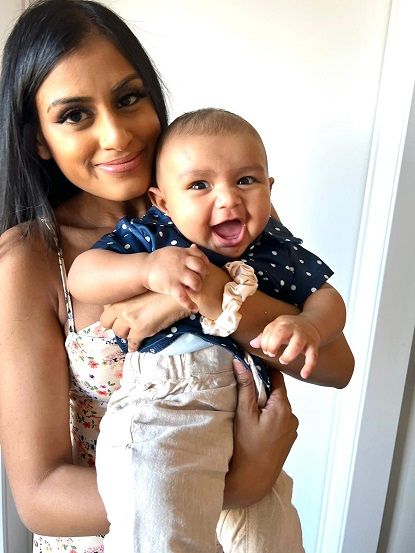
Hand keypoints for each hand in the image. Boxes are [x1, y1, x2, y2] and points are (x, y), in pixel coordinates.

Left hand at [100, 292, 189, 351]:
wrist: (176, 296)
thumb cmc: (161, 291)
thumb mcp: (141, 291)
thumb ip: (130, 299)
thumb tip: (124, 308)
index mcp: (121, 297)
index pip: (105, 310)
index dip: (111, 316)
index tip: (116, 318)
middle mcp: (122, 308)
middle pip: (107, 323)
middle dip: (115, 326)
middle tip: (123, 328)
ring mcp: (130, 320)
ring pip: (119, 334)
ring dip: (125, 335)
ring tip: (132, 335)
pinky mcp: (140, 330)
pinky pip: (132, 343)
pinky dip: (133, 347)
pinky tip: (135, 347)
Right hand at [143, 244, 208, 311]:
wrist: (143, 269)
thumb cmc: (159, 260)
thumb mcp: (172, 251)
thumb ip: (185, 251)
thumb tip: (195, 247)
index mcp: (182, 254)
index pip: (200, 256)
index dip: (205, 263)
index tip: (204, 269)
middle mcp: (182, 264)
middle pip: (201, 268)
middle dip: (203, 275)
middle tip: (198, 279)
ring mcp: (177, 275)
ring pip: (196, 282)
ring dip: (197, 287)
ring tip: (193, 289)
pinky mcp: (171, 286)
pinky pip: (183, 297)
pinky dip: (190, 304)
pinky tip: (195, 308)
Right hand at [223, 361, 297, 507]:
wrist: (253, 480)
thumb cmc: (247, 447)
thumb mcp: (244, 413)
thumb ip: (245, 386)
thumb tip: (240, 363)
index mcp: (283, 407)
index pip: (276, 377)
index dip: (263, 369)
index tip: (250, 365)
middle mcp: (292, 416)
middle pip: (277, 392)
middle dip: (262, 389)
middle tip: (244, 391)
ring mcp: (292, 428)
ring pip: (278, 406)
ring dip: (265, 404)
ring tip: (249, 412)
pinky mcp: (289, 438)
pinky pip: (280, 419)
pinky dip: (269, 417)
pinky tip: (257, 426)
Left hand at [250, 314, 320, 378]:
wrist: (311, 325)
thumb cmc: (290, 329)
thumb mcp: (276, 328)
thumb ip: (264, 336)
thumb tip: (252, 344)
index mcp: (282, 323)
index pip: (270, 330)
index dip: (265, 342)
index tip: (265, 350)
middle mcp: (293, 328)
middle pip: (282, 332)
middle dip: (273, 344)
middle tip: (271, 354)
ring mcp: (304, 337)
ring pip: (297, 345)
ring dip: (288, 355)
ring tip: (283, 361)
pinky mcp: (313, 346)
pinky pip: (313, 356)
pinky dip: (309, 366)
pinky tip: (304, 375)